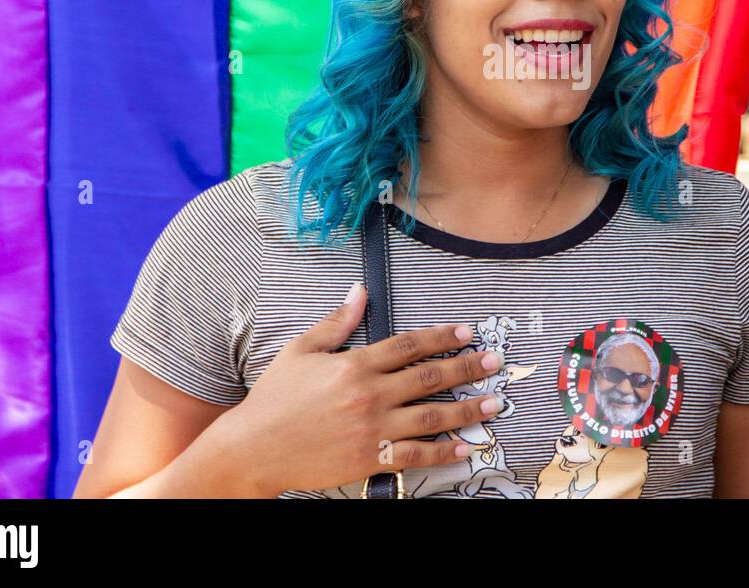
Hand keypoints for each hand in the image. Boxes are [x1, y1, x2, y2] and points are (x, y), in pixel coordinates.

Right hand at [225, 283, 501, 495]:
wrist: (254, 447)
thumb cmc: (275, 397)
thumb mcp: (301, 351)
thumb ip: (336, 322)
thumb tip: (359, 291)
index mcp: (354, 364)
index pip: (409, 345)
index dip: (441, 338)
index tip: (466, 333)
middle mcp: (369, 394)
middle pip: (429, 378)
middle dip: (467, 368)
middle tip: (494, 362)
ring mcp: (372, 428)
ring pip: (431, 416)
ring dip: (467, 409)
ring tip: (493, 402)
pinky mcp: (370, 458)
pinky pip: (415, 455)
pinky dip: (443, 452)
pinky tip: (465, 447)